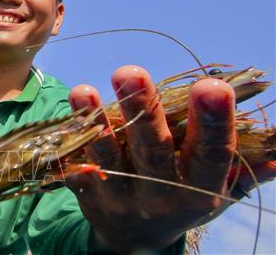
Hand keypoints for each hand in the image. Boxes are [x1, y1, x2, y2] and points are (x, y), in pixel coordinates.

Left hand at [66, 65, 242, 251]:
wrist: (133, 239)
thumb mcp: (218, 190)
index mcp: (198, 191)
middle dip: (143, 111)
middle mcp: (158, 196)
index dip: (213, 124)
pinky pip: (74, 168)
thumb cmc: (182, 199)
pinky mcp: (86, 193)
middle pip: (151, 151)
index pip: (211, 156)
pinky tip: (63, 117)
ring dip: (95, 125)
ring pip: (106, 158)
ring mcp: (118, 197)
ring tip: (83, 91)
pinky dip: (68, 144)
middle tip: (131, 72)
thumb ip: (246, 169)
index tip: (213, 86)